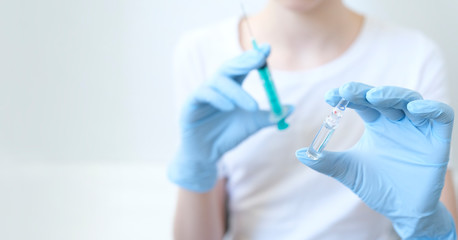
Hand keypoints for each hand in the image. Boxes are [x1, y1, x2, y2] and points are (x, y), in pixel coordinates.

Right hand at [169, 45, 291, 191]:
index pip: (242, 66)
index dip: (254, 57)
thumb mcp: (252, 125)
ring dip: (237, 92)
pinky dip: (218, 98)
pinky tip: (230, 108)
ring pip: (219, 81)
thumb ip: (269, 116)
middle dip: (245, 61)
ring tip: (252, 107)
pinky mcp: (191, 104)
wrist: (207, 155)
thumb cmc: (228, 136)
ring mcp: (203, 93)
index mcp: (231, 87)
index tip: (267, 49)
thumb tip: (291, 108)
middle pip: (229, 67)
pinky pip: (204, 94)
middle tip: (260, 59)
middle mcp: (216, 86)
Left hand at [296, 82, 454, 238]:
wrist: (402, 210)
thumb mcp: (349, 171)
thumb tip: (299, 153)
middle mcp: (397, 120)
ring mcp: (418, 127)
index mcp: (377, 123)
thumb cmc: (377, 186)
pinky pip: (441, 115)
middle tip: (347, 91)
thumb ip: (326, 161)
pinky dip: (430, 108)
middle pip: (384, 96)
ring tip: (375, 96)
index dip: (348, 95)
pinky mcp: (438, 138)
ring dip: (393, 95)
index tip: (329, 96)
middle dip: (366, 91)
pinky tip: (415, 109)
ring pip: (409, 100)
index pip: (362, 101)